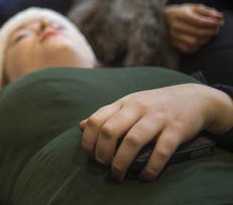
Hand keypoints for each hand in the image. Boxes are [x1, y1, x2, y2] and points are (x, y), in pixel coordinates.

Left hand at [80, 84, 232, 181]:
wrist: (194, 98)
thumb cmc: (155, 105)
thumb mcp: (128, 105)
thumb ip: (106, 115)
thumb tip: (81, 126)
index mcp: (123, 103)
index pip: (96, 120)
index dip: (88, 140)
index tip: (89, 156)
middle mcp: (137, 108)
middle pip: (110, 130)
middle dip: (102, 152)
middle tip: (103, 167)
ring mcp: (157, 118)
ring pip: (133, 140)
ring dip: (122, 162)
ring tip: (118, 175)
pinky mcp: (176, 129)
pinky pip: (161, 151)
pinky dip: (151, 167)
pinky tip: (145, 177)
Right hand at [164, 4, 223, 52]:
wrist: (166, 17)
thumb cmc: (184, 12)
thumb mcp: (194, 7)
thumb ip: (207, 12)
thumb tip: (219, 17)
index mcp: (180, 14)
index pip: (199, 21)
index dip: (212, 23)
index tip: (220, 23)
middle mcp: (176, 25)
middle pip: (198, 32)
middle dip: (211, 32)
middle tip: (216, 29)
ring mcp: (174, 35)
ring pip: (194, 42)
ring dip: (205, 39)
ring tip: (208, 35)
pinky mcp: (174, 43)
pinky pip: (189, 49)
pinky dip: (197, 46)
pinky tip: (200, 40)